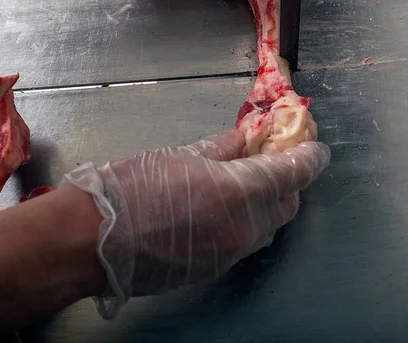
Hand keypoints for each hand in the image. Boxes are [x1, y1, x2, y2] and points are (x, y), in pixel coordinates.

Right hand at [62, 128, 329, 318]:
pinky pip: (246, 244)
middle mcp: (245, 228)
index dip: (311, 156)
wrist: (94, 240)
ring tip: (248, 184)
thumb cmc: (134, 188)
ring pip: (269, 228)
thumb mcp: (182, 156)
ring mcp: (232, 254)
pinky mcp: (216, 270)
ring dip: (269, 205)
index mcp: (240, 192)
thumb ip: (223, 147)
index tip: (313, 147)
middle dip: (288, 181)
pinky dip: (247, 224)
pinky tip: (224, 210)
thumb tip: (247, 138)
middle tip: (273, 161)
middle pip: (289, 204)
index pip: (296, 172)